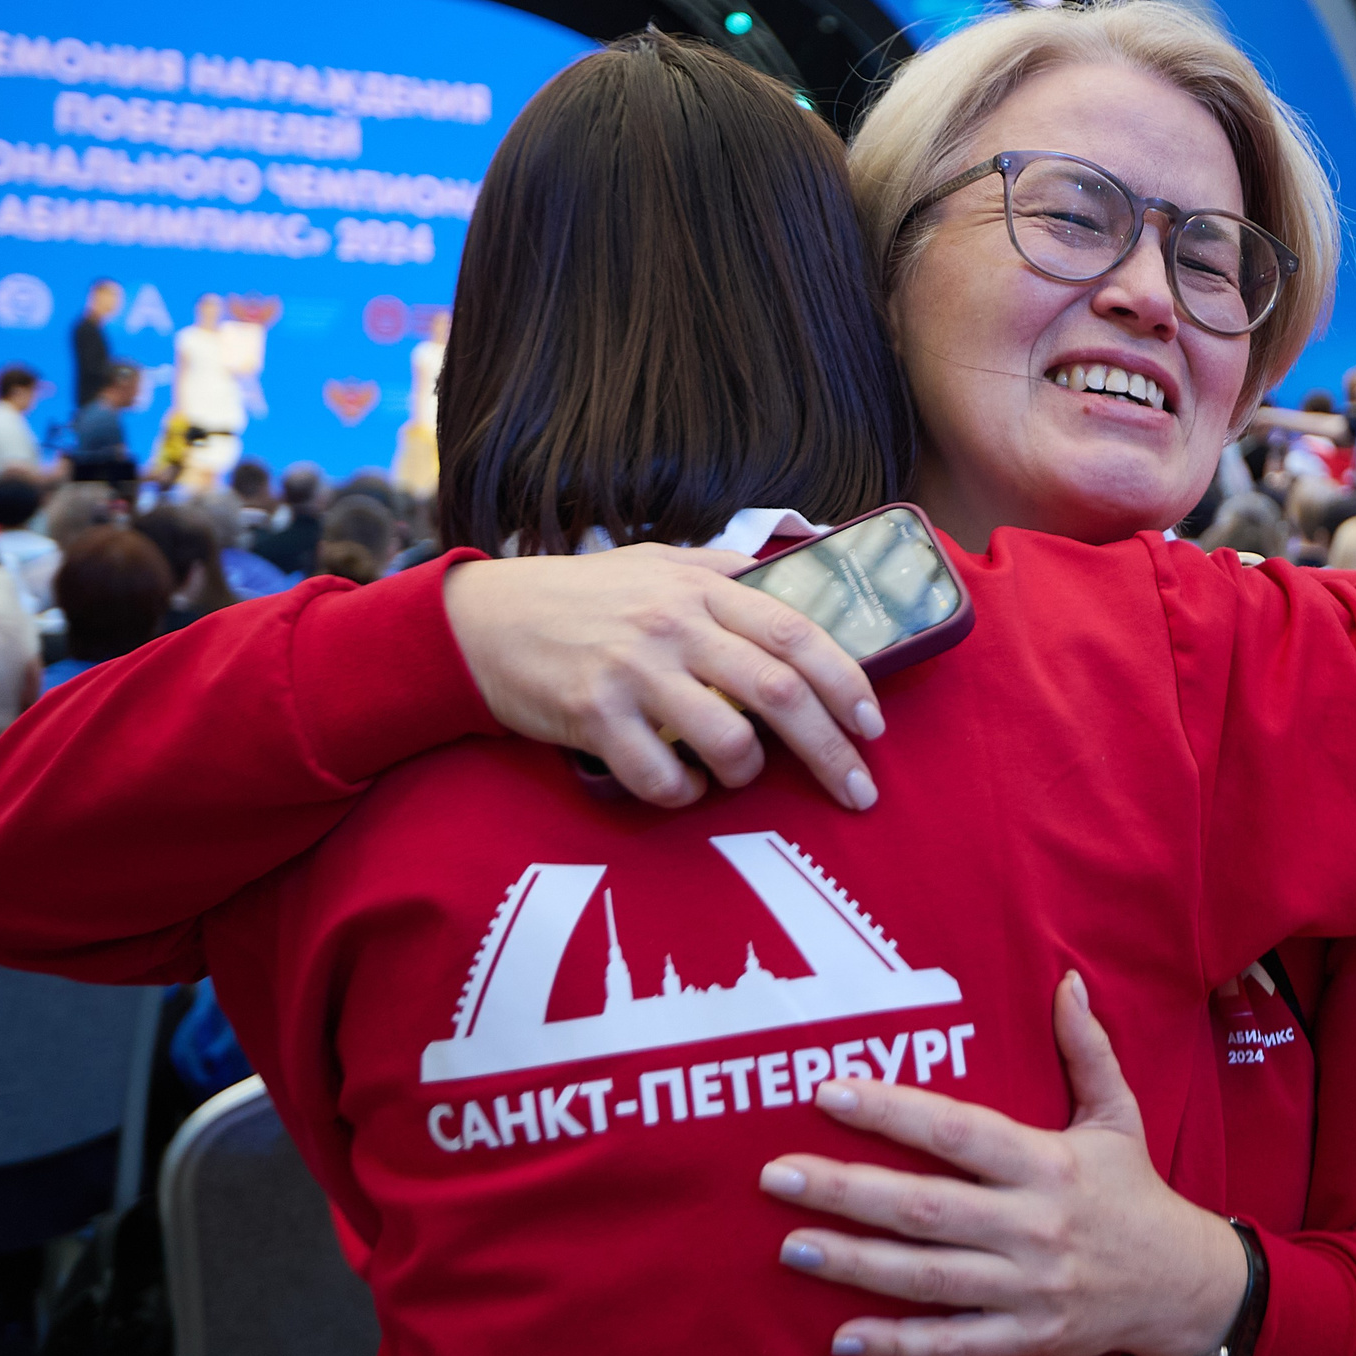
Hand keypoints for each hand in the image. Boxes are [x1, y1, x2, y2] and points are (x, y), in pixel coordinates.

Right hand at [441, 545, 882, 810]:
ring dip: (749, 773)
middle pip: (779, 693)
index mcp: (700, 587)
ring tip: (737, 775)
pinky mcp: (593, 716)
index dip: (847, 683)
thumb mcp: (656, 562)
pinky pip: (662, 776)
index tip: (873, 726)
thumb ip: (721, 572)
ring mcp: (634, 672)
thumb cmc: (581, 595)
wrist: (483, 619)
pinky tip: (682, 785)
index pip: (797, 632)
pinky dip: (685, 793)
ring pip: (729, 740)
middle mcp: (673, 626)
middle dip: (830, 750)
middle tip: (857, 791)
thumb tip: (790, 580)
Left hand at [759, 972, 1247, 1355]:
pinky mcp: (1029, 1337)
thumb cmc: (1134, 1191)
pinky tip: (841, 1338)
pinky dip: (898, 1344)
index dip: (893, 1110)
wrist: (1185, 1286)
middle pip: (925, 1207)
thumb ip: (1086, 1049)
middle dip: (846, 1191)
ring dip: (854, 1263)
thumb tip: (1066, 980)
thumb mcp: (1118, 1114)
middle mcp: (1034, 1225)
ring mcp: (1030, 1287)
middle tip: (775, 1175)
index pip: (957, 1131)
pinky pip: (954, 1344)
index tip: (829, 1092)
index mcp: (1049, 1163)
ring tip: (791, 1246)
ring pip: (927, 1276)